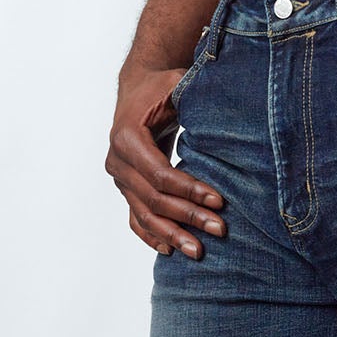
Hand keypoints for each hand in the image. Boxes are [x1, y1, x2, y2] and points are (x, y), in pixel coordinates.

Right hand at [106, 67, 225, 258]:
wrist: (139, 89)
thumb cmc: (161, 86)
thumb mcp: (177, 84)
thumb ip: (192, 96)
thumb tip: (219, 109)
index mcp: (127, 137)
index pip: (159, 173)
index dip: (188, 189)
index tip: (219, 200)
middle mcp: (117, 161)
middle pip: (154, 199)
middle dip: (188, 216)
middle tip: (219, 228)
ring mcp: (120, 178)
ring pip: (144, 214)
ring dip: (172, 235)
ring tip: (199, 252)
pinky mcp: (126, 188)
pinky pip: (135, 219)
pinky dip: (151, 236)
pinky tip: (170, 252)